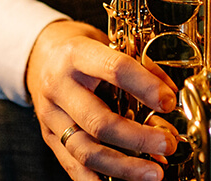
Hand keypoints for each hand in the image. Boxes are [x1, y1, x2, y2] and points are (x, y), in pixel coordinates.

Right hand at [26, 20, 178, 180]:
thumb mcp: (108, 44)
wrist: (41, 56)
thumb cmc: (83, 51)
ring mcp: (50, 116)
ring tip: (154, 172)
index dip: (146, 87)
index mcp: (77, 54)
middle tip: (168, 144)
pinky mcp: (49, 138)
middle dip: (138, 138)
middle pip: (98, 121)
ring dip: (125, 167)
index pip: (115, 69)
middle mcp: (58, 86)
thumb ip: (139, 66)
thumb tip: (169, 97)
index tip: (169, 103)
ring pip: (86, 151)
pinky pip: (73, 167)